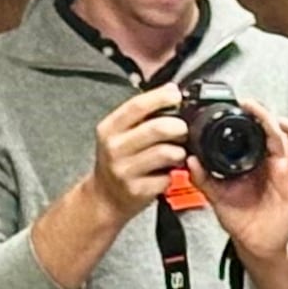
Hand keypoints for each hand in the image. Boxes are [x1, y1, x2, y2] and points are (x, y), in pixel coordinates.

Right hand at [82, 84, 189, 216]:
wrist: (104, 197)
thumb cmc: (118, 161)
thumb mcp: (119, 133)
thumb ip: (141, 115)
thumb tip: (171, 91)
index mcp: (110, 129)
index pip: (137, 106)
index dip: (161, 97)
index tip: (176, 95)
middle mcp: (114, 148)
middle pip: (157, 128)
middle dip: (178, 127)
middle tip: (183, 130)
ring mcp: (125, 170)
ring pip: (166, 152)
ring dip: (179, 151)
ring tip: (177, 152)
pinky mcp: (137, 190)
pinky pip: (167, 177)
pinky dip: (174, 173)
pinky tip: (168, 171)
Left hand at [205, 111, 287, 266]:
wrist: (252, 244)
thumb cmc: (239, 217)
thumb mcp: (216, 195)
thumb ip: (203, 178)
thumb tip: (190, 160)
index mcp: (257, 159)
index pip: (260, 130)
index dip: (255, 115)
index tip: (243, 104)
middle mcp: (276, 162)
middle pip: (279, 131)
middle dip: (269, 116)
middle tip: (254, 108)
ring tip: (282, 125)